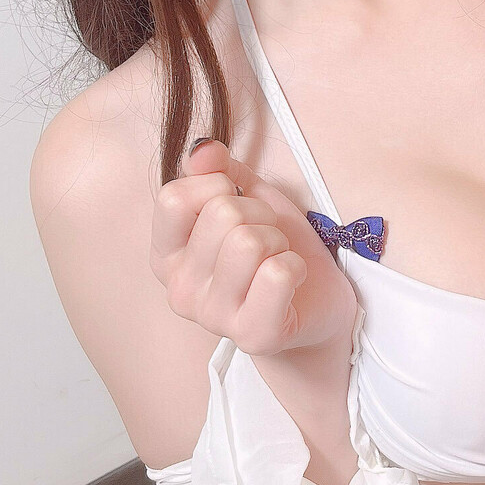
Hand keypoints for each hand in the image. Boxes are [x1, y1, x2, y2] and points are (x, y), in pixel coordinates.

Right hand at [151, 139, 357, 356]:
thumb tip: (202, 149)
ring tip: (278, 257)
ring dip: (278, 240)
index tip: (237, 201)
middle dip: (259, 214)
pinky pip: (277, 274)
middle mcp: (180, 290)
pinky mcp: (253, 335)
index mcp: (167, 254)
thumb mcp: (246, 198)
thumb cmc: (275, 249)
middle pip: (221, 215)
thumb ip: (218, 169)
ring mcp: (213, 317)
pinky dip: (296, 266)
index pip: (173, 198)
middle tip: (268, 236)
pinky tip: (292, 280)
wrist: (317, 301)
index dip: (218, 185)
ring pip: (249, 243)